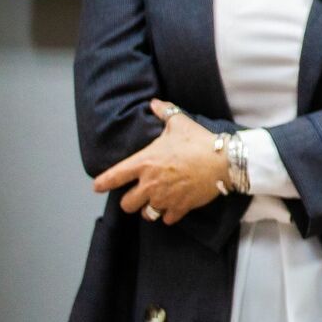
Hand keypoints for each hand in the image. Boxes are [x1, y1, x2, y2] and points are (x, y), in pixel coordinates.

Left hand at [93, 99, 226, 224]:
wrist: (224, 161)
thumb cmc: (199, 141)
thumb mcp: (180, 123)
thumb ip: (164, 112)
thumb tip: (153, 102)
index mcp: (144, 162)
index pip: (113, 177)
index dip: (102, 183)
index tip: (98, 186)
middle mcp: (150, 184)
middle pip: (126, 204)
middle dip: (131, 200)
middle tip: (139, 194)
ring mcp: (164, 198)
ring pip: (146, 214)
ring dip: (149, 209)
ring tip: (157, 202)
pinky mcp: (180, 207)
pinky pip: (166, 219)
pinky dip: (169, 215)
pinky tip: (174, 207)